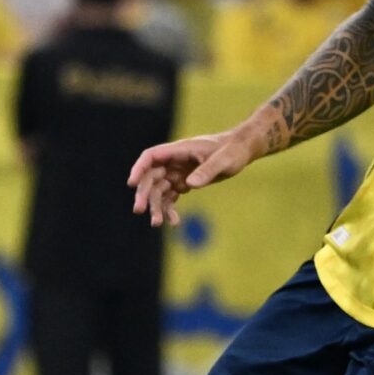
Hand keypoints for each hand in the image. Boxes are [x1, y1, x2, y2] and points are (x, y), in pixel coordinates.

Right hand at [127, 122, 270, 225]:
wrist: (242, 151)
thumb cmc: (233, 151)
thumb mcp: (224, 160)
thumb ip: (207, 170)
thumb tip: (189, 185)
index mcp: (180, 150)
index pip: (151, 156)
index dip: (139, 169)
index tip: (131, 183)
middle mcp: (175, 161)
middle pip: (151, 177)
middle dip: (144, 194)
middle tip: (139, 210)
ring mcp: (178, 172)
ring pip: (159, 190)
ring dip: (157, 206)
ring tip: (158, 223)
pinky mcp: (184, 182)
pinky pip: (171, 196)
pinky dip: (170, 208)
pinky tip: (174, 222)